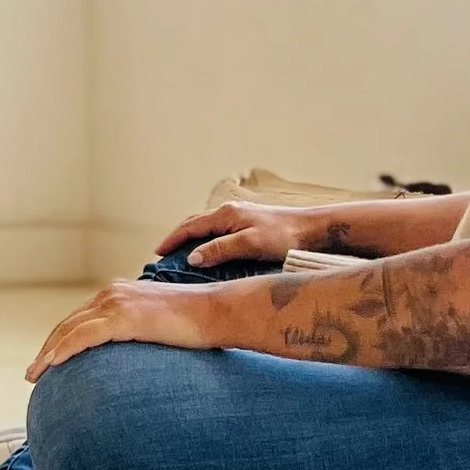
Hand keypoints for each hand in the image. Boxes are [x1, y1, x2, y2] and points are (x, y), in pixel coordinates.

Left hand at [28, 276, 240, 381]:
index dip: (61, 340)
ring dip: (49, 353)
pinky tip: (52, 365)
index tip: (48, 361)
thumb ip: (142, 334)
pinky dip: (64, 350)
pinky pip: (83, 336)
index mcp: (120, 293)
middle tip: (33, 373)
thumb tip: (135, 358)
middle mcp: (112, 293)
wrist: (217, 312)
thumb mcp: (160, 326)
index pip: (80, 319)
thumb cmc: (196, 324)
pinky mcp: (123, 317)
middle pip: (68, 323)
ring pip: (70, 330)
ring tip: (35, 375)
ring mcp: (117, 303)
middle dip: (48, 348)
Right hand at [154, 205, 308, 271]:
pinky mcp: (249, 223)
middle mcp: (230, 211)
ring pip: (207, 226)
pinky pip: (218, 230)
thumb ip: (219, 250)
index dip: (172, 239)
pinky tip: (208, 249)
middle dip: (177, 237)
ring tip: (180, 252)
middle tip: (163, 253)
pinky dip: (205, 238)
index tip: (157, 253)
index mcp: (226, 214)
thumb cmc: (283, 237)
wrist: (312, 230)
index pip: (190, 226)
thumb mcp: (249, 245)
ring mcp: (239, 216)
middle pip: (195, 223)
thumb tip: (192, 257)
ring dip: (191, 237)